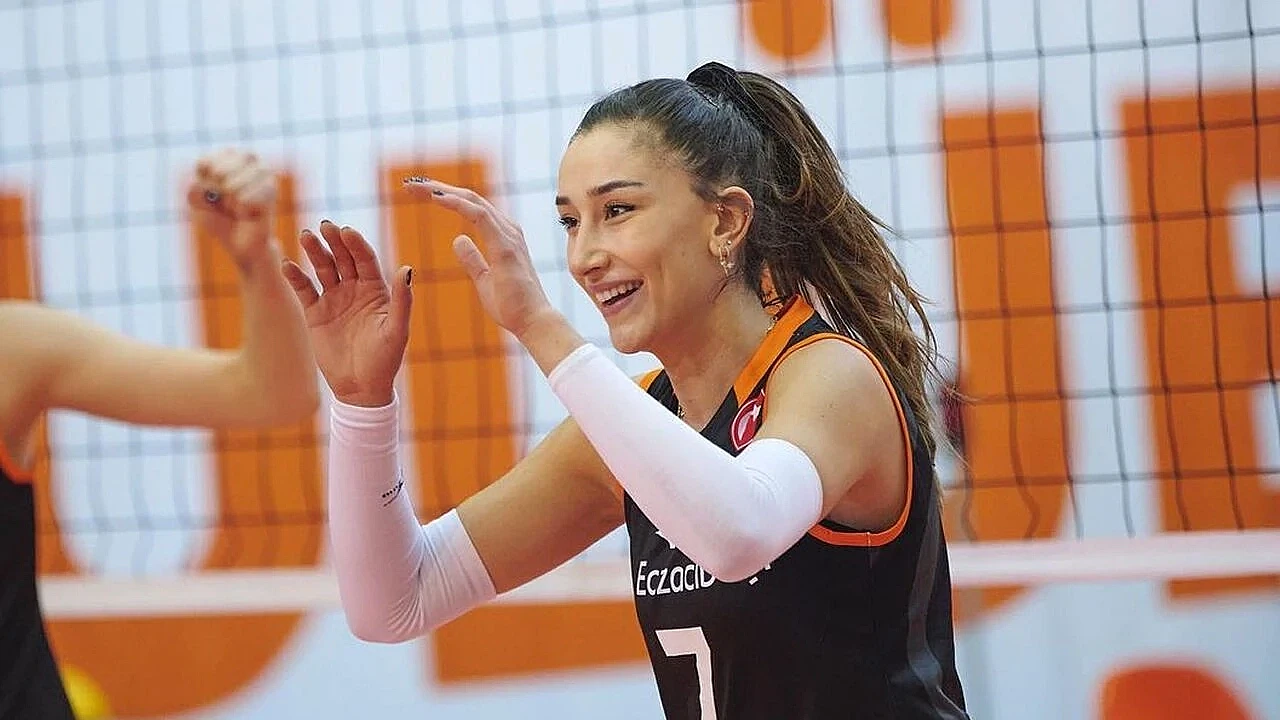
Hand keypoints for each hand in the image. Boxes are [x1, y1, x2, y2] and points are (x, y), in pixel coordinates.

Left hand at [188, 149, 278, 272]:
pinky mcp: (271, 187)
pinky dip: (242, 211)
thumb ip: (196, 190)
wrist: (243, 243)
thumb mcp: (198, 203)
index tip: (210, 195)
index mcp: (227, 157)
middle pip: (218, 173)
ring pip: (230, 187)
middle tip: (226, 203)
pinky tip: (250, 213)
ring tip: (238, 209)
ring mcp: (261, 170)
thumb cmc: (221, 219)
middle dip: (218, 195)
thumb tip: (219, 187)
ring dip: (230, 204)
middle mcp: (247, 158)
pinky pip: (244, 200)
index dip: (204, 186)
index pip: (205, 163)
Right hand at [281, 222, 411, 406]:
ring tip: (307, 236)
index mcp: (377, 289)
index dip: (356, 244)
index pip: (366, 259)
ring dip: (315, 252)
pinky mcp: (315, 313)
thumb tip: (408, 268)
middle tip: (325, 226)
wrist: (361, 388)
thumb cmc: (385, 360)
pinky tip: (289, 266)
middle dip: (335, 241)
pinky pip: (304, 290)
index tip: (347, 231)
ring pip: (323, 269)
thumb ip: (403, 300)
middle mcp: (355, 289)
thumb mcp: (397, 330)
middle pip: (343, 258)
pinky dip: (296, 277)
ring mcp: (334, 299)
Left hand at [403, 178, 558, 339]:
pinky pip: (478, 215)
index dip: (447, 197)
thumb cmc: (513, 306)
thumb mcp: (483, 280)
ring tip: (419, 186)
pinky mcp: (504, 246)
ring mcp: (508, 235)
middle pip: (470, 198)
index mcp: (502, 237)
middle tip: (412, 184)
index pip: (471, 208)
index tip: (422, 193)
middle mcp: (507, 230)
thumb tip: (458, 239)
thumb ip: (472, 259)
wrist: (533, 323)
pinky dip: (456, 203)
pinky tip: (436, 197)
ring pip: (473, 201)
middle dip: (440, 188)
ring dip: (444, 191)